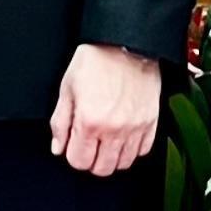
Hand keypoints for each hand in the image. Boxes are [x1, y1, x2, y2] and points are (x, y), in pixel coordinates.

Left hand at [50, 43, 161, 177]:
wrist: (127, 42)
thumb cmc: (96, 60)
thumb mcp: (67, 88)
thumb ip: (60, 122)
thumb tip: (58, 147)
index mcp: (89, 121)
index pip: (79, 161)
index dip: (73, 155)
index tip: (74, 144)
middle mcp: (114, 129)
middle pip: (102, 169)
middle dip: (91, 160)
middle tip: (89, 145)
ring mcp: (136, 127)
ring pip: (123, 163)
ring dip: (112, 157)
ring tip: (106, 141)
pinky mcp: (151, 121)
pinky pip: (143, 150)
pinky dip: (132, 149)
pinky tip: (124, 136)